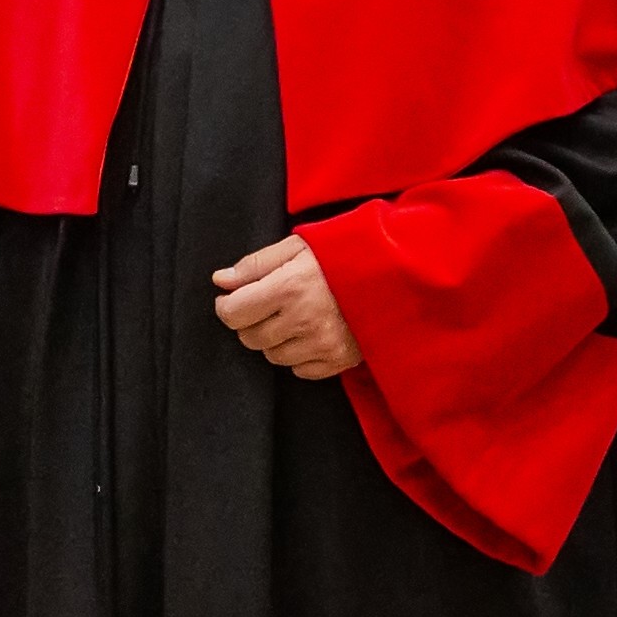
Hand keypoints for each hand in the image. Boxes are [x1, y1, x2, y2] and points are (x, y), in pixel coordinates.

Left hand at [212, 234, 357, 378]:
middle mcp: (304, 320)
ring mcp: (322, 344)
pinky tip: (311, 332)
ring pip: (272, 356)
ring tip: (293, 317)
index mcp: (290, 287)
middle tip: (268, 305)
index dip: (227, 306)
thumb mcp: (298, 246)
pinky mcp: (339, 360)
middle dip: (250, 322)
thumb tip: (220, 280)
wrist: (396, 273)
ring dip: (274, 339)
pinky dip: (299, 354)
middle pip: (250, 338)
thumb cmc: (342, 255)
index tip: (233, 299)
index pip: (233, 313)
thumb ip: (255, 265)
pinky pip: (299, 370)